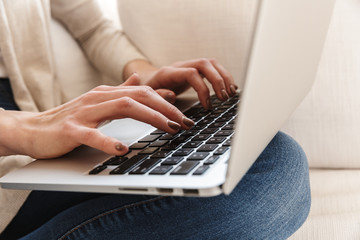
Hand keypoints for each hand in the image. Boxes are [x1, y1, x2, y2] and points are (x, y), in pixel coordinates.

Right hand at [0, 74, 193, 158]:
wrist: (32, 129)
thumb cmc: (68, 119)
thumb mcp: (98, 102)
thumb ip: (120, 92)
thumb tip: (139, 80)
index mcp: (106, 93)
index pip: (142, 92)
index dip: (165, 102)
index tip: (184, 114)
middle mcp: (98, 98)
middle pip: (138, 96)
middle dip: (166, 109)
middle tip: (185, 123)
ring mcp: (84, 113)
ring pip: (122, 107)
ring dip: (150, 117)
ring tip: (169, 129)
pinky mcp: (70, 130)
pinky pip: (91, 135)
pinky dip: (108, 142)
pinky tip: (123, 150)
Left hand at [123, 59, 237, 108]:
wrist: (145, 81)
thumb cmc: (146, 91)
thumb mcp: (147, 97)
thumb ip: (158, 96)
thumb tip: (171, 96)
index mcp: (168, 73)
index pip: (191, 73)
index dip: (203, 89)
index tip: (207, 106)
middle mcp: (180, 66)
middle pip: (204, 64)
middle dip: (217, 81)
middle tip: (224, 98)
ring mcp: (188, 66)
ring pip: (211, 63)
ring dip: (224, 77)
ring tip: (231, 93)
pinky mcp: (195, 69)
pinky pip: (213, 68)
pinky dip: (223, 76)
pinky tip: (229, 88)